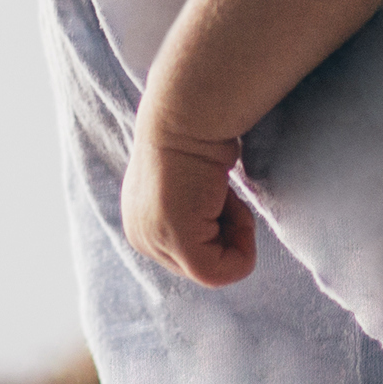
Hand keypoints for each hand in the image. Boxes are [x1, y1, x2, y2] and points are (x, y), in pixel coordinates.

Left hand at [122, 127, 255, 287]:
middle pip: (203, 266)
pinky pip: (223, 272)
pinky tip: (229, 201)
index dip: (218, 225)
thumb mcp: (189, 183)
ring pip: (216, 270)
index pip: (191, 253)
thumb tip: (214, 221)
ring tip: (222, 192)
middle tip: (223, 191)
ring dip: (236, 232)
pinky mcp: (177, 241)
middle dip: (226, 232)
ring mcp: (153, 240)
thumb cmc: (196, 135)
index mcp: (139, 222)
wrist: (187, 111)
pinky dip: (243, 243)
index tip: (218, 190)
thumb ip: (193, 210)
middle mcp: (139, 235)